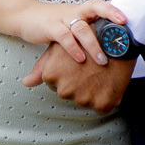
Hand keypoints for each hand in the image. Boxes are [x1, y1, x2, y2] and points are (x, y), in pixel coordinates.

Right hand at [14, 0, 125, 65]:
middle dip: (110, 16)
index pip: (100, 4)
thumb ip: (86, 34)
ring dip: (93, 45)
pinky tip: (80, 58)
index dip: (113, 9)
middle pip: (94, 7)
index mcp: (81, 10)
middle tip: (121, 31)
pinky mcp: (50, 27)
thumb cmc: (52, 22)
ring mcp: (62, 18)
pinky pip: (64, 36)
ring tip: (102, 60)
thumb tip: (106, 49)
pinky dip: (73, 48)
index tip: (126, 19)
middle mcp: (74, 11)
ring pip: (81, 27)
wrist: (26, 16)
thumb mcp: (71, 25)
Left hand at [21, 43, 135, 112]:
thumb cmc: (87, 39)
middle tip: (88, 69)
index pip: (54, 84)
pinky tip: (106, 82)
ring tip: (98, 73)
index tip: (76, 64)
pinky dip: (104, 97)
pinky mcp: (101, 104)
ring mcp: (83, 98)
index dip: (67, 73)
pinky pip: (100, 106)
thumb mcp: (60, 48)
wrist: (119, 37)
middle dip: (77, 82)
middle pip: (68, 93)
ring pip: (84, 99)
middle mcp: (65, 89)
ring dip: (90, 90)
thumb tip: (26, 82)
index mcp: (51, 75)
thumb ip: (41, 68)